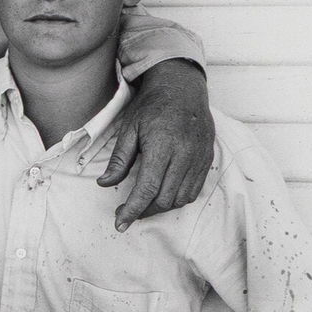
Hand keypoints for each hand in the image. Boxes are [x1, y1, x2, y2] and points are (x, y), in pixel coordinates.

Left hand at [100, 59, 213, 229]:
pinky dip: (177, 198)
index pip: (147, 189)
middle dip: (144, 211)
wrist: (182, 88)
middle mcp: (184, 154)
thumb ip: (119, 159)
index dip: (132, 210)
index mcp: (162, 145)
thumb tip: (104, 183)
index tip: (120, 223)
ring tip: (143, 203)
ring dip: (160, 207)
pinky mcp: (207, 159)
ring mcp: (199, 158)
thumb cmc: (153, 106)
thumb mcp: (129, 128)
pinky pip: (194, 190)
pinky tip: (162, 194)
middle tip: (127, 211)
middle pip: (164, 199)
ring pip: (180, 198)